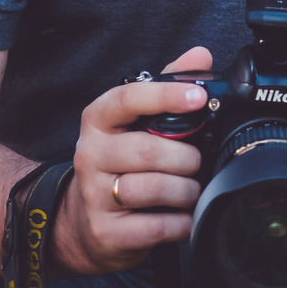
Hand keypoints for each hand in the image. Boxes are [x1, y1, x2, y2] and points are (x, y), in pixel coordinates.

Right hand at [54, 46, 211, 276]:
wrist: (86, 223)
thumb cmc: (121, 163)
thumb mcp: (137, 122)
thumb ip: (167, 86)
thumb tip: (200, 55)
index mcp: (98, 121)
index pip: (127, 98)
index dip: (165, 95)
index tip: (198, 96)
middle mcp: (90, 155)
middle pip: (146, 150)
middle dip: (185, 157)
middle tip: (198, 162)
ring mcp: (94, 195)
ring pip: (151, 188)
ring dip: (185, 190)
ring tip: (192, 190)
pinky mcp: (104, 231)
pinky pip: (153, 226)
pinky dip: (179, 222)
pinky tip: (185, 217)